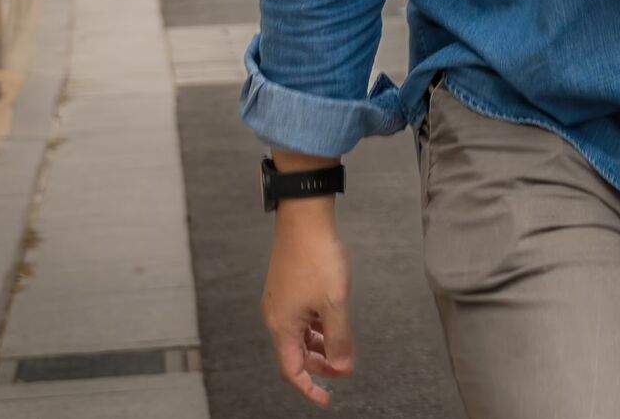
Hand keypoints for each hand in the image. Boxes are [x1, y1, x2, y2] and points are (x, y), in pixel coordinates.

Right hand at [260, 198, 352, 406]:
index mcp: (282, 326)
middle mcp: (276, 316)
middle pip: (295, 353)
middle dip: (319, 365)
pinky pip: (300, 317)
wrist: (304, 219)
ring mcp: (280, 301)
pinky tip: (333, 320)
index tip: (326, 399)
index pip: (292, 370)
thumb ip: (339, 339)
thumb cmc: (317, 258)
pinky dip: (316, 326)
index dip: (309, 388)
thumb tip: (342, 367)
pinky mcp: (287, 287)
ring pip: (299, 335)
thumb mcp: (335, 303)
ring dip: (320, 345)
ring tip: (342, 346)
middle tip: (343, 367)